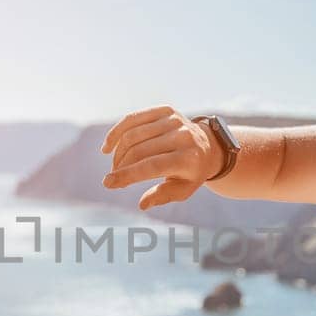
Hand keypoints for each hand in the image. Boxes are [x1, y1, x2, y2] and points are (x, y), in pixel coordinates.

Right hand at [99, 104, 217, 209]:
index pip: (152, 166)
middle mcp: (182, 135)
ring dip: (118, 153)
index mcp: (189, 158)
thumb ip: (163, 196)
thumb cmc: (191, 172)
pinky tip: (108, 146)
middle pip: (139, 150)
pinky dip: (116, 132)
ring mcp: (174, 120)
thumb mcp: (183, 190)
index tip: (108, 183)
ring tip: (115, 166)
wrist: (207, 147)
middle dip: (121, 166)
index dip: (127, 175)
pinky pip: (133, 119)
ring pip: (133, 134)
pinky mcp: (165, 110)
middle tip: (113, 177)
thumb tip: (142, 204)